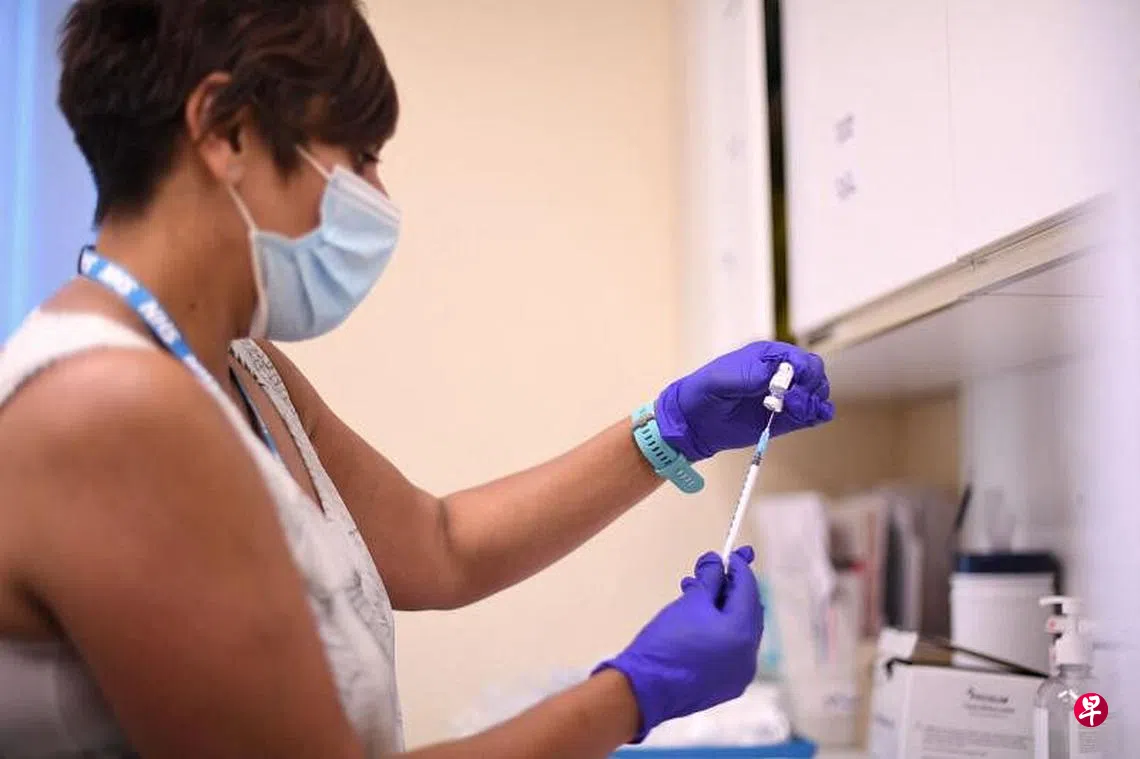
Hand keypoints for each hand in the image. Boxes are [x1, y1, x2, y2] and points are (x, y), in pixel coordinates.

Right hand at [593, 547, 762, 741]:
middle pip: (747, 611)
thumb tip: (716, 561)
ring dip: (721, 608)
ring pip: (737, 630)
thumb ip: (709, 578)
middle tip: (714, 570)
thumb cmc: (667, 641)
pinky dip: (718, 630)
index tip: (732, 552)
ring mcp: (739, 674)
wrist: (644, 688)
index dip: (739, 568)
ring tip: (696, 591)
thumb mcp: (690, 602)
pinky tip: (698, 618)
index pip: (749, 590)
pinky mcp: (725, 685)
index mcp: (743, 633)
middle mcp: (748, 656)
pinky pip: (729, 649)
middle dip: (730, 588)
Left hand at [655, 341, 833, 461]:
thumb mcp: (720, 380)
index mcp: (766, 357)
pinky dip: (817, 415)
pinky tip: (812, 418)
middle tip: (793, 402)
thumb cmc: (703, 393)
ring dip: (814, 402)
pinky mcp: (786, 419)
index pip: (798, 357)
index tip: (795, 385)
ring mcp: (785, 397)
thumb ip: (748, 376)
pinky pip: (811, 415)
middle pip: (814, 374)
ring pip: (816, 394)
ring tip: (795, 411)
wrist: (694, 422)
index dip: (804, 369)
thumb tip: (774, 377)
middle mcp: (780, 374)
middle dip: (811, 386)